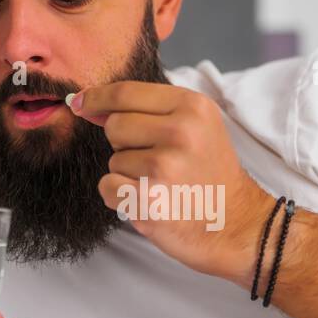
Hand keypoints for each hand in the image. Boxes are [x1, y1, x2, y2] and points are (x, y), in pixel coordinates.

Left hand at [69, 81, 272, 284]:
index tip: (80, 103)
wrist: (237, 225)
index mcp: (193, 107)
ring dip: (127, 174)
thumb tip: (89, 104)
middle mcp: (181, 132)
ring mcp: (165, 166)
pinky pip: (107, 187)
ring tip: (162, 184)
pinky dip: (120, 197)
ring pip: (113, 160)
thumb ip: (151, 111)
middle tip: (158, 162)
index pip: (126, 92)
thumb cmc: (210, 176)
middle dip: (125, 145)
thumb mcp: (198, 127)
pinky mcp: (150, 199)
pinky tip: (149, 201)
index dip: (97, 98)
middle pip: (114, 126)